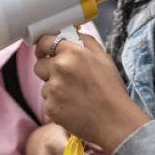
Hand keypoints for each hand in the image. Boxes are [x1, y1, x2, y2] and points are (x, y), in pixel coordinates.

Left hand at [34, 33, 148, 153]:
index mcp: (73, 53)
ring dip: (54, 89)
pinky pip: (48, 102)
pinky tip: (74, 107)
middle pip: (39, 65)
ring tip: (75, 95)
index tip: (44, 51)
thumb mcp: (104, 59)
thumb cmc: (111, 90)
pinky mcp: (51, 108)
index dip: (43, 47)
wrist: (115, 122)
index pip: (44, 42)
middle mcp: (60, 68)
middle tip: (65, 78)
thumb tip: (74, 32)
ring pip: (44, 86)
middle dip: (48, 70)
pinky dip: (58, 104)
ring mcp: (54, 89)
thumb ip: (86, 42)